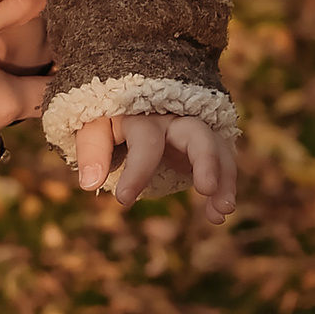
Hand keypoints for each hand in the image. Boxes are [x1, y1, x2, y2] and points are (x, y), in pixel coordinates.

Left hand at [74, 113, 237, 220]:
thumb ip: (93, 150)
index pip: (145, 141)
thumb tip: (89, 183)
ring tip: (222, 212)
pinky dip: (225, 186)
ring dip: (223, 178)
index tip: (124, 200)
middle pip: (197, 133)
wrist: (133, 99)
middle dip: (205, 160)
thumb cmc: (110, 116)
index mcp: (144, 115)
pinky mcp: (207, 142)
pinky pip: (223, 161)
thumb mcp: (95, 127)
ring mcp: (195, 129)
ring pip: (217, 149)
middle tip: (206, 189)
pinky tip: (218, 214)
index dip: (137, 171)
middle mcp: (175, 118)